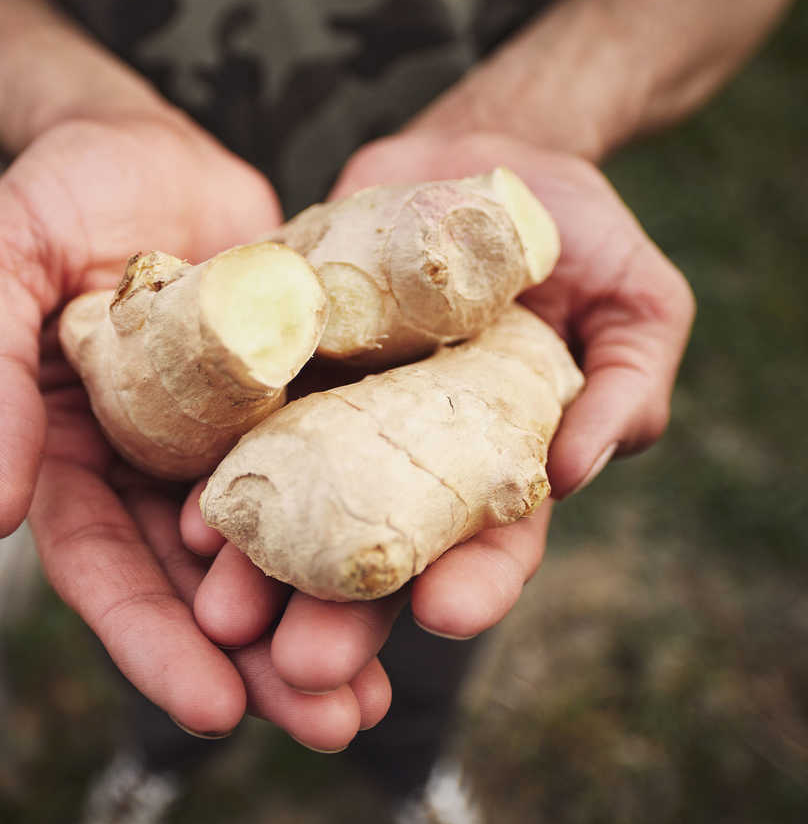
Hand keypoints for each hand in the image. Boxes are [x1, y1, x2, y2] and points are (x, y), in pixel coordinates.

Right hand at [0, 114, 389, 748]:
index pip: (102, 566)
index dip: (150, 639)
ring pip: (275, 545)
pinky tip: (418, 575)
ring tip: (381, 692)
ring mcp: (226, 438)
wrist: (146, 140)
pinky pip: (332, 467)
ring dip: (324, 618)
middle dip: (259, 660)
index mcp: (70, 455)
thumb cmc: (51, 192)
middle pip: (200, 584)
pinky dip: (365, 524)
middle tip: (331, 723)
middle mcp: (149, 465)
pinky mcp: (294, 398)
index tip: (212, 707)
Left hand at [184, 130, 693, 693]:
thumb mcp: (635, 300)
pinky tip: (189, 516)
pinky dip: (221, 473)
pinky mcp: (286, 365)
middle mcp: (409, 452)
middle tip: (301, 666)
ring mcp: (341, 411)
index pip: (491, 541)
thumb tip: (576, 470)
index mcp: (498, 457)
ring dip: (260, 568)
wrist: (473, 157)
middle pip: (376, 548)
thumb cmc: (572, 229)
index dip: (474, 582)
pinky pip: (248, 426)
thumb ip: (626, 383)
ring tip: (224, 614)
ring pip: (296, 506)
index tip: (444, 613)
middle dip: (340, 614)